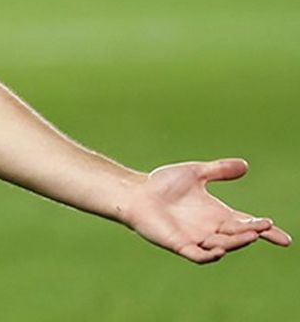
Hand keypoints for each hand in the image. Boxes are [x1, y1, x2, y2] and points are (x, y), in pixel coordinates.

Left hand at [125, 158, 291, 262]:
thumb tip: (245, 165)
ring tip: (250, 234)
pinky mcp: (179, 244)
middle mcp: (211, 229)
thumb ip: (219, 170)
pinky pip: (197, 255)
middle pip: (239, 235)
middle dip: (253, 232)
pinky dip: (209, 255)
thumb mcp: (196, 173)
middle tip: (263, 226)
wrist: (136, 193)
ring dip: (236, 242)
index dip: (267, 231)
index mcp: (218, 214)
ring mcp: (196, 238)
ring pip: (223, 246)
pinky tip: (218, 250)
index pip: (248, 224)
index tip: (284, 238)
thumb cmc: (163, 184)